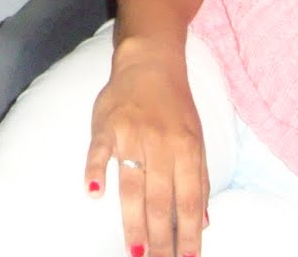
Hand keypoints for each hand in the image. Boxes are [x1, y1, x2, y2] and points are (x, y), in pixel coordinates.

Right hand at [83, 38, 208, 256]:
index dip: (190, 234)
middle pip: (161, 199)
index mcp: (187, 148)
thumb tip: (204, 222)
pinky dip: (95, 171)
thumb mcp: (196, 138)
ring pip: (132, 184)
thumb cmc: (175, 105)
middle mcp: (161, 143)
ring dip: (134, 221)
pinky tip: (93, 194)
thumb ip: (199, 180)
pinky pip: (99, 151)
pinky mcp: (106, 124)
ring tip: (135, 251)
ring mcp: (131, 133)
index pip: (190, 200)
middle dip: (161, 238)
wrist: (149, 61)